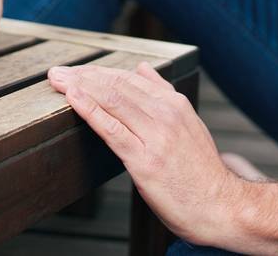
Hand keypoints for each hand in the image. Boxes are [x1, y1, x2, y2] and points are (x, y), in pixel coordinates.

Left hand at [47, 62, 244, 244]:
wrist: (220, 207)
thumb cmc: (200, 172)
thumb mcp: (188, 124)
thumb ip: (163, 95)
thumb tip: (142, 69)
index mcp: (174, 104)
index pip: (129, 78)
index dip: (98, 72)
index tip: (76, 70)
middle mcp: (166, 114)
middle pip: (117, 86)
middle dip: (84, 75)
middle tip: (58, 71)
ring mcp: (155, 136)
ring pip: (113, 101)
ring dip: (80, 86)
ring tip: (58, 80)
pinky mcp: (145, 160)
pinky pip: (112, 129)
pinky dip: (90, 110)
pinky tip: (73, 99)